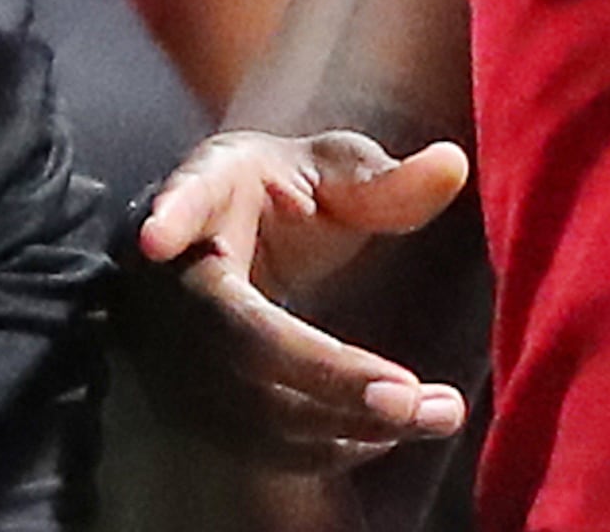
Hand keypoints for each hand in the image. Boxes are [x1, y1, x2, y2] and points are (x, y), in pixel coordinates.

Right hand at [117, 128, 472, 468]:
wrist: (218, 251)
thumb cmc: (275, 197)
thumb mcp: (324, 170)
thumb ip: (383, 177)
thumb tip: (454, 165)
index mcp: (206, 194)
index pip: (184, 203)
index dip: (170, 219)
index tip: (155, 239)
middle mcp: (174, 278)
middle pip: (239, 339)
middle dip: (327, 374)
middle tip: (411, 396)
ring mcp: (175, 349)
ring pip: (253, 406)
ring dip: (349, 421)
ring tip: (438, 413)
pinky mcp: (196, 404)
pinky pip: (261, 443)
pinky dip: (333, 444)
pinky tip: (394, 428)